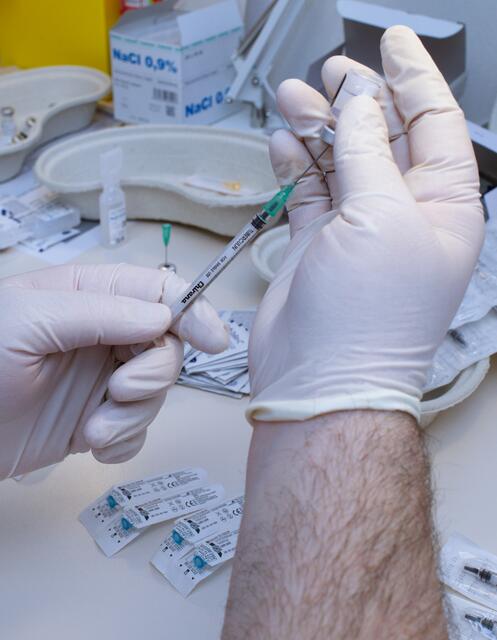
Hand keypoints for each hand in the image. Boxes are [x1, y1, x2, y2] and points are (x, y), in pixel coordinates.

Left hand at [0, 263, 227, 478]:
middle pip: (167, 347)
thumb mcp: (29, 320)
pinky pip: (138, 431)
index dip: (194, 311)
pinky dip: (124, 442)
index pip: (160, 291)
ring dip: (132, 416)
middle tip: (119, 390)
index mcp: (89, 296)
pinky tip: (93, 444)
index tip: (212, 340)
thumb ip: (99, 312)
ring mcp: (102, 380)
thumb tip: (162, 317)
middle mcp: (103, 335)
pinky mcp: (98, 420)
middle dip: (153, 375)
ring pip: (157, 393)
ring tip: (91, 428)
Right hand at [248, 26, 483, 422]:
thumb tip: (357, 105)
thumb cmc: (368, 321)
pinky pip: (308, 188)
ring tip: (293, 97)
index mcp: (443, 208)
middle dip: (358, 99)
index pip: (435, 123)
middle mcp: (403, 215)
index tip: (392, 42)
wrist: (319, 379)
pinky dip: (295, 163)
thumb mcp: (382, 217)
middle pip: (383, 135)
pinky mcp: (318, 243)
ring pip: (339, 158)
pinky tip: (284, 143)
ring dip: (317, 125)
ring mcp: (358, 229)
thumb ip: (368, 152)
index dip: (413, 77)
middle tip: (331, 72)